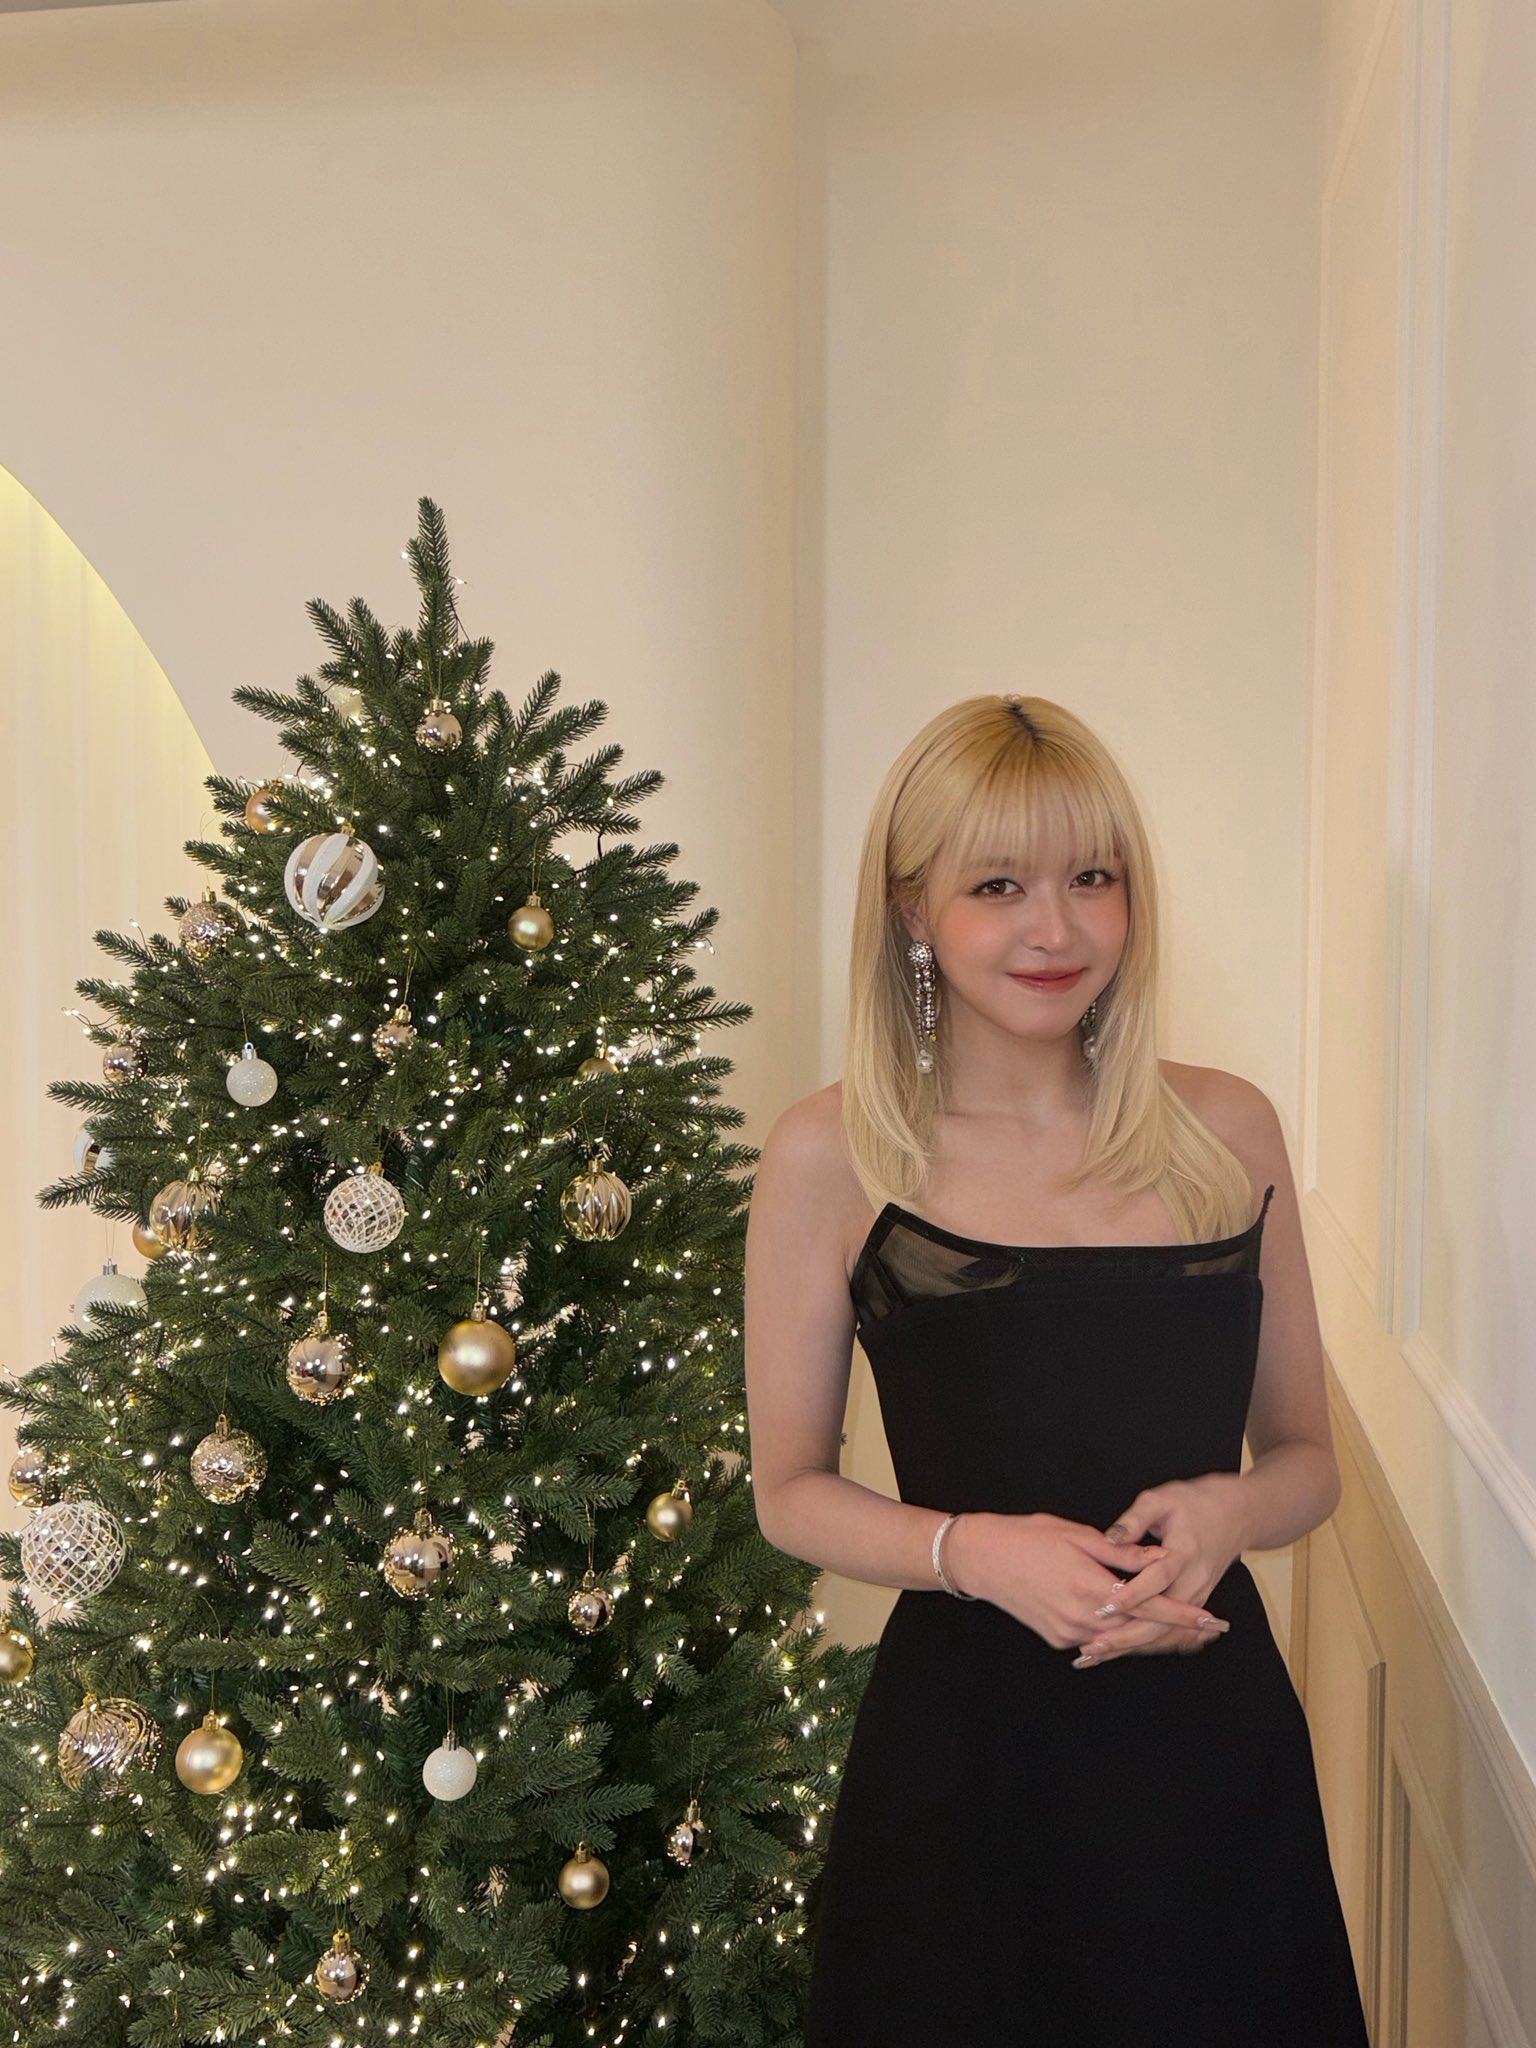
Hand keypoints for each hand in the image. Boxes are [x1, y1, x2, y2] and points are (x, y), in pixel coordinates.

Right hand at [946, 1509, 1227, 1652]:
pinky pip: (1097, 1639)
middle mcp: (1082, 1619)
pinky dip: (1119, 1633)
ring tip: (1181, 1629)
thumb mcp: (1077, 1536)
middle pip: (1139, 1630)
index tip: (1213, 1620)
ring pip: (1120, 1638)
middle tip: (1208, 1628)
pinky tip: (1135, 1626)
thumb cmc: (1028, 1537)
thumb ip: (1122, 1553)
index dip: (1183, 1614)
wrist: (981, 1559)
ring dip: (1149, 1633)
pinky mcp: (1058, 1638)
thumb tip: (1160, 1558)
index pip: (1149, 1605)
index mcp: (1091, 1588)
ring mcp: (1068, 1633)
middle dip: (1175, 1630)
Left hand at [1071, 1474, 1247, 1666]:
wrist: (1235, 1515)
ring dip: (1132, 1647)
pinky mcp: (1195, 1604)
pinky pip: (1171, 1632)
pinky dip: (1146, 1644)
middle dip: (1125, 1637)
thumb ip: (1134, 1519)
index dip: (1131, 1596)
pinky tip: (1119, 1652)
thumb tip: (1110, 1538)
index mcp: (1184, 1553)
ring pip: (1166, 1633)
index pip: (1157, 1580)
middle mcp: (1194, 1581)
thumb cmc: (1194, 1503)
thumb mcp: (1161, 1499)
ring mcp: (1197, 1596)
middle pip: (1162, 1620)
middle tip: (1091, 1647)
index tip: (1104, 1607)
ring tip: (1096, 1656)